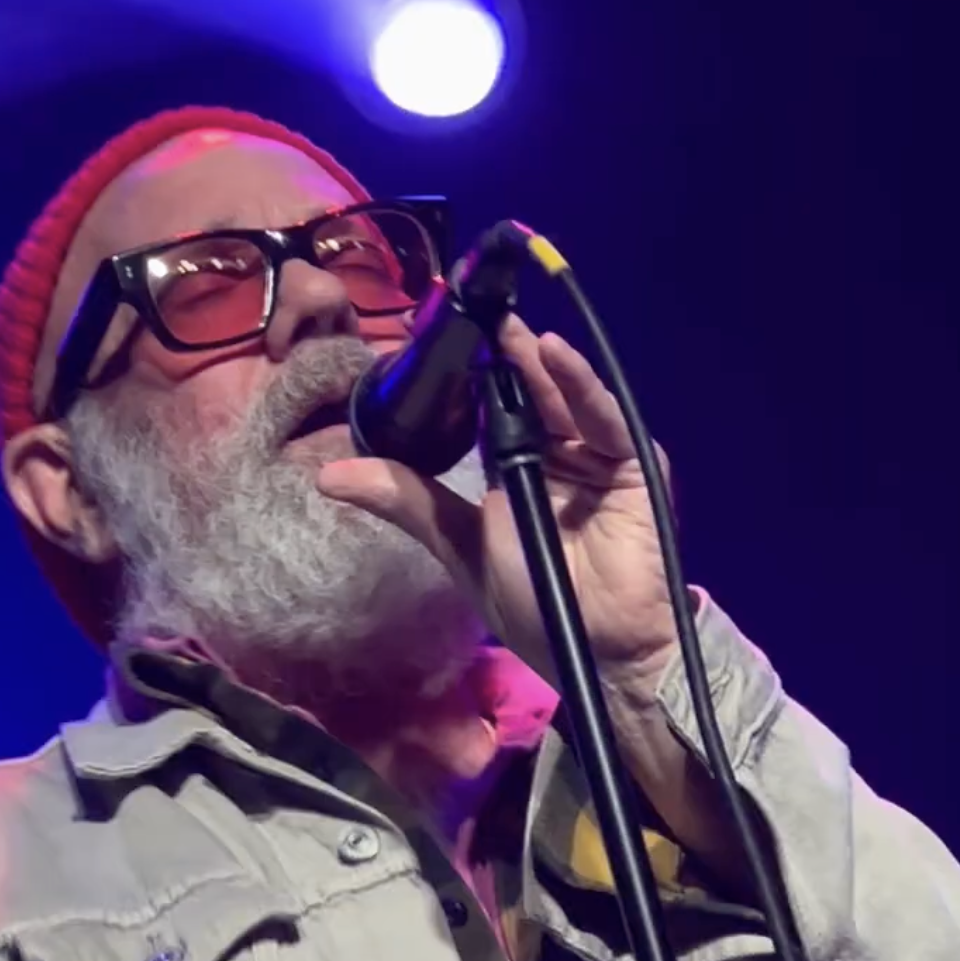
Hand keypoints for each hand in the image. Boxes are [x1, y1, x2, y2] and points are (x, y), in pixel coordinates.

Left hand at [317, 313, 678, 703]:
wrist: (595, 649)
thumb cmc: (533, 599)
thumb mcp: (458, 544)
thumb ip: (407, 501)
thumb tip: (326, 476)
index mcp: (515, 464)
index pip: (491, 406)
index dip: (469, 374)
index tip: (433, 335)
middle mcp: (558, 451)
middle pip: (529, 393)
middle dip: (503, 354)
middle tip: (472, 311)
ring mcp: (597, 454)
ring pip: (564, 397)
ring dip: (538, 362)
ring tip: (507, 329)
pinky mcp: (633, 463)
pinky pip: (605, 419)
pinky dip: (582, 387)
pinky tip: (553, 356)